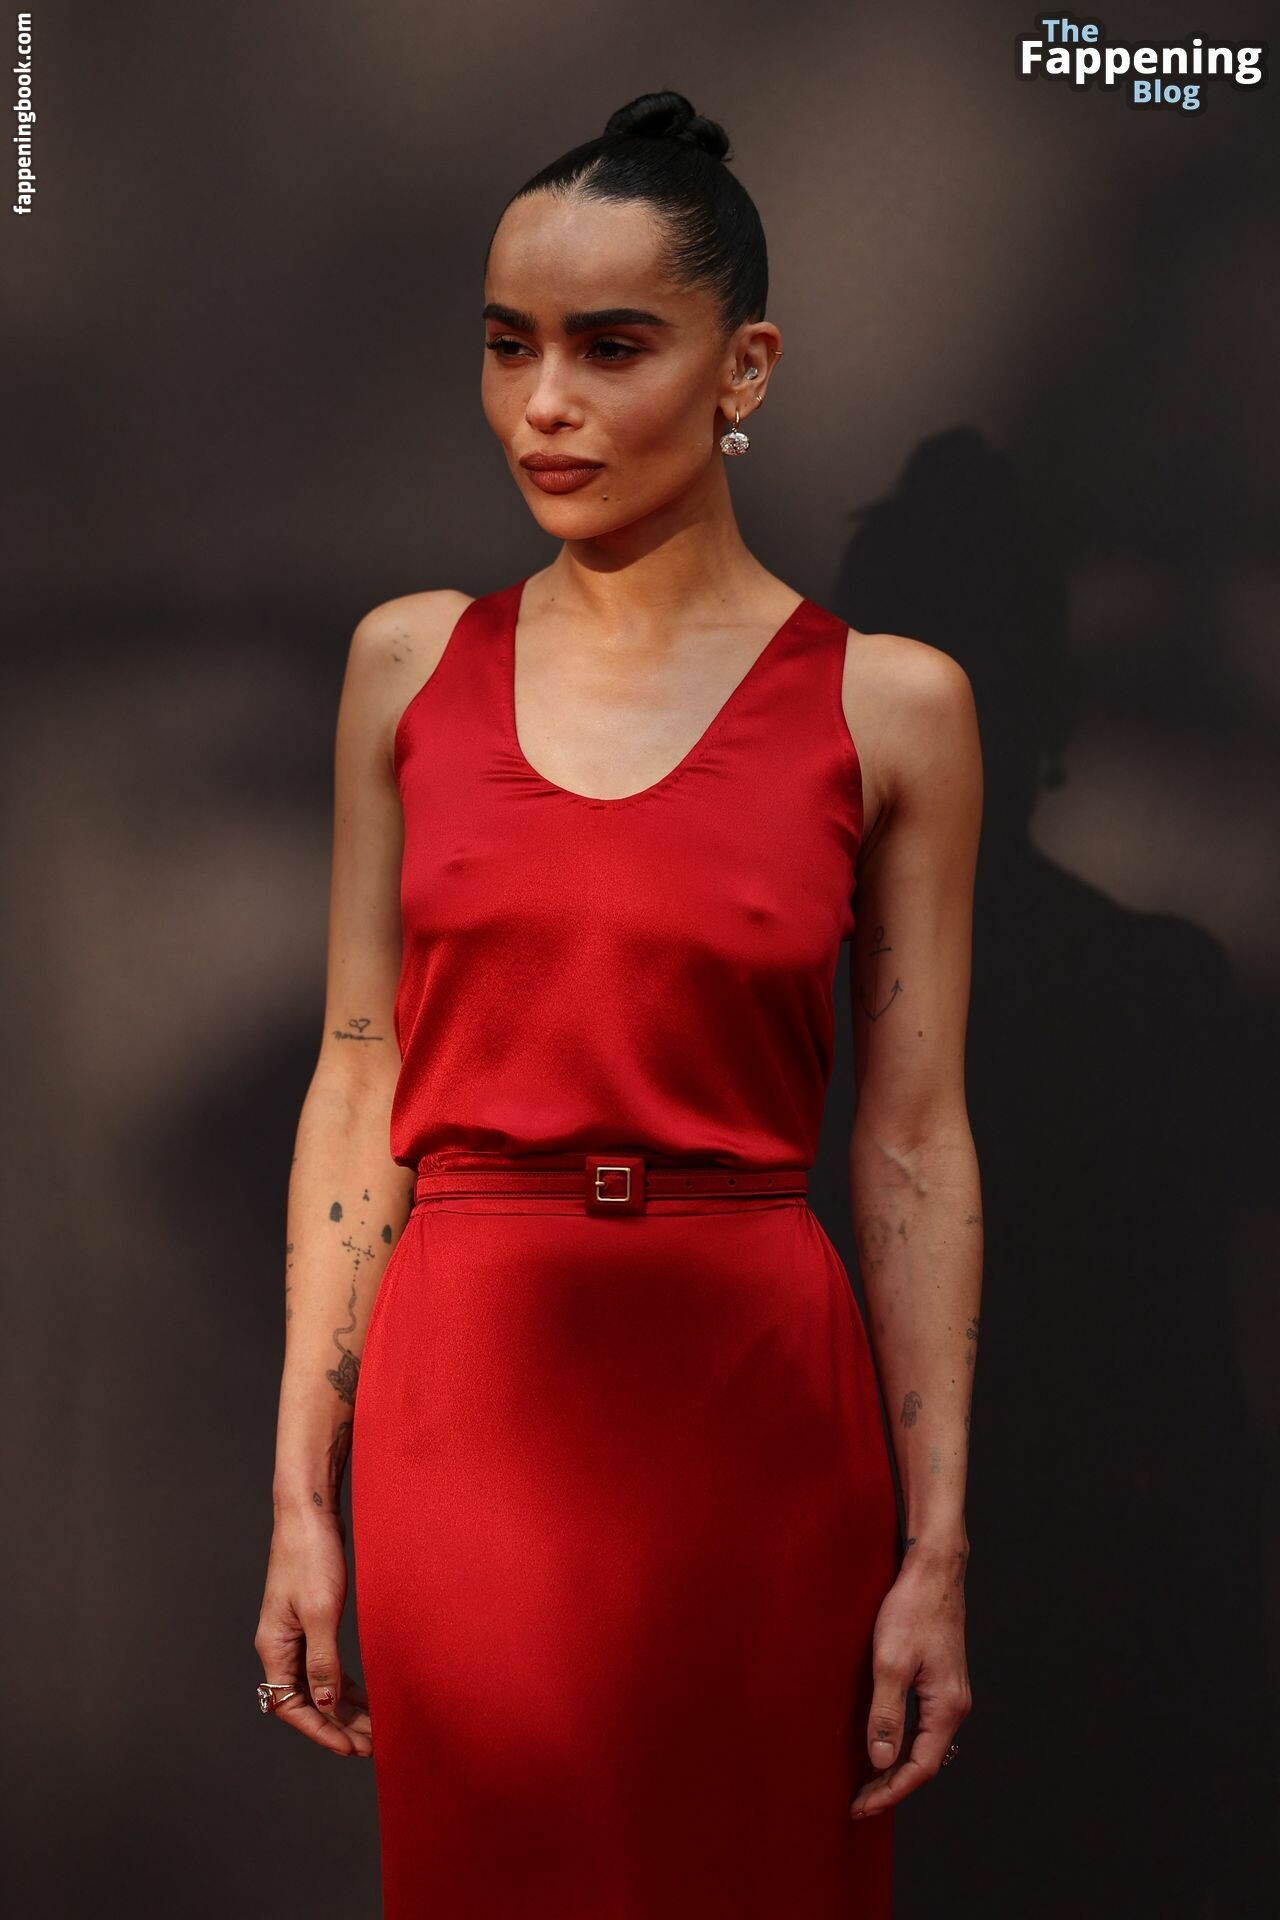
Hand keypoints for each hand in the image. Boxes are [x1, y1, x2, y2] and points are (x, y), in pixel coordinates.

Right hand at [255, 1508, 372, 1756]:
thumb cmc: (311, 1555)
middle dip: (337, 1726)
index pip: (291, 1707)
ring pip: (317, 1685)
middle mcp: (281, 1646)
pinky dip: (344, 1683)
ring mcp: (295, 1634)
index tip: (351, 1748)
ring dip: (343, 1708)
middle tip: (372, 1745)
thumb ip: (322, 1660)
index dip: (321, 1731)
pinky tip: (365, 1695)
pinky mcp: (311, 1621)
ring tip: (373, 1728)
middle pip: (305, 1701)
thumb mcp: (320, 1611)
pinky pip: (324, 1665)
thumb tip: (326, 1703)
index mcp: (274, 1647)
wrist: (309, 1512)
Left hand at [849, 1545, 971, 1818]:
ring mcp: (950, 1693)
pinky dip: (903, 1744)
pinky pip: (924, 1726)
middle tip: (859, 1804)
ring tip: (869, 1784)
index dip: (890, 1791)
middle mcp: (955, 1706)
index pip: (921, 1768)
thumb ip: (886, 1715)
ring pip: (925, 1745)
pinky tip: (885, 1745)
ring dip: (897, 1767)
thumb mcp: (890, 1663)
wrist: (933, 1570)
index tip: (862, 1807)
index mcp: (947, 1707)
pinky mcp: (940, 1680)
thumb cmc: (913, 1610)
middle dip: (892, 1786)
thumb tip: (880, 1761)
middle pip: (925, 1762)